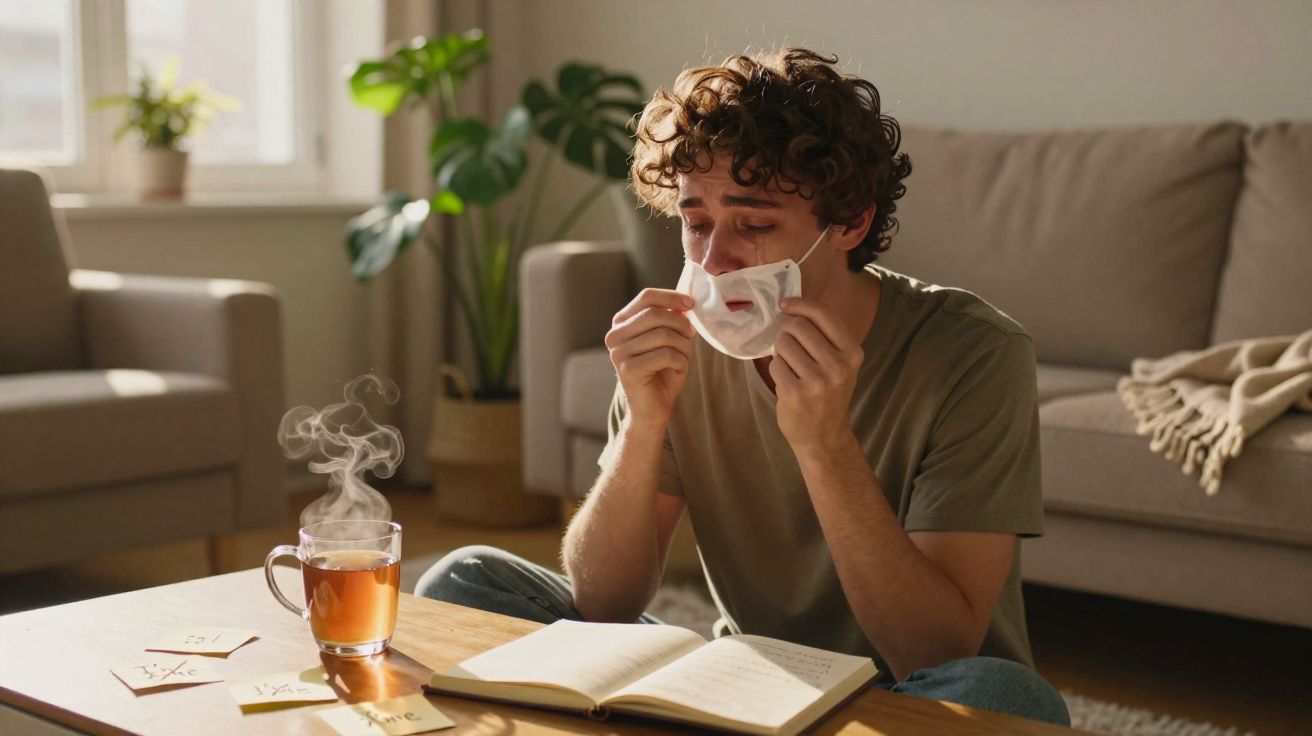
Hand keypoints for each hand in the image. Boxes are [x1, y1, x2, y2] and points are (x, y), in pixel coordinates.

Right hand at [605, 289, 695, 429]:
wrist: (653, 409)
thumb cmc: (662, 373)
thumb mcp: (669, 340)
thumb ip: (672, 319)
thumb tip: (684, 303)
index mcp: (621, 323)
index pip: (646, 297)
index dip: (671, 297)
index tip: (691, 304)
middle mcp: (614, 335)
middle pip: (655, 314)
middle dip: (680, 324)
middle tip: (691, 336)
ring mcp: (618, 353)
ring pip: (662, 335)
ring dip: (683, 346)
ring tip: (684, 357)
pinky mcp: (627, 370)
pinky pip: (664, 355)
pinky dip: (680, 361)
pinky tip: (678, 369)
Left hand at [770, 297, 863, 450]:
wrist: (824, 436)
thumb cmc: (829, 395)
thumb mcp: (841, 364)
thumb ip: (825, 337)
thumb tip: (793, 306)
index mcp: (852, 353)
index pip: (823, 314)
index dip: (800, 304)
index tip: (785, 305)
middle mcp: (838, 365)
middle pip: (798, 327)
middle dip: (786, 331)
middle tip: (788, 344)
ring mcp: (817, 380)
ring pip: (783, 344)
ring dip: (781, 352)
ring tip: (791, 367)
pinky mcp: (795, 393)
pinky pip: (775, 365)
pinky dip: (777, 370)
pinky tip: (787, 382)